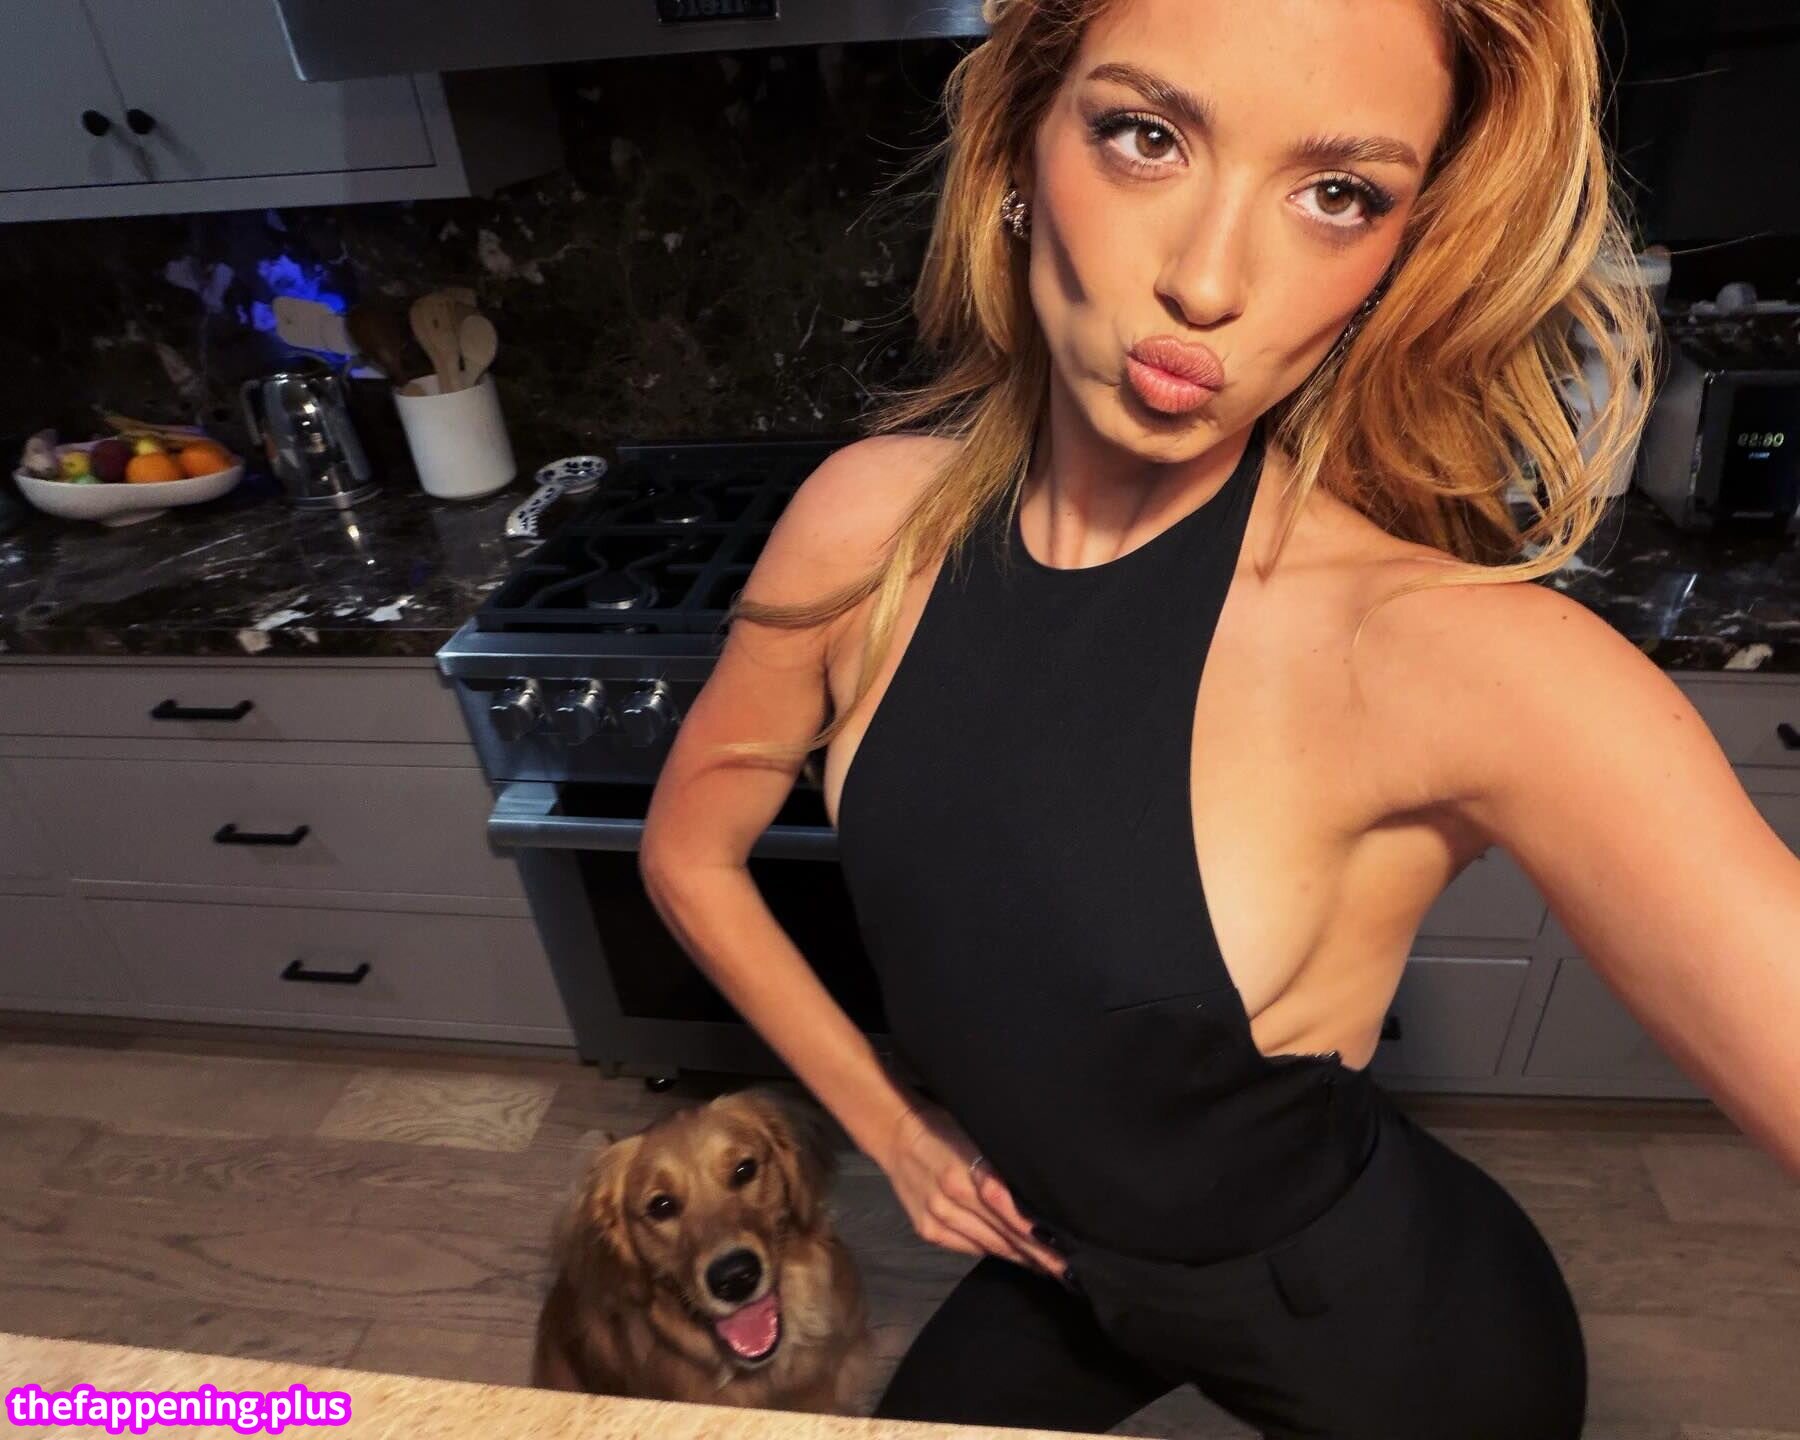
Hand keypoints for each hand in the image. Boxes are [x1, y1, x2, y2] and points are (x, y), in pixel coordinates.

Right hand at [881, 1098, 1067, 1278]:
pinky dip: (993, 1251)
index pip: (1010, 1212)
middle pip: (1003, 1234)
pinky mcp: (928, 1230)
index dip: (1036, 1233)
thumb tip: (1038, 1194)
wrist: (897, 1135)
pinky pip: (969, 1247)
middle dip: (1036, 1253)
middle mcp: (952, 1198)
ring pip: (988, 1245)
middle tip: (1065, 1268)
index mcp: (967, 1172)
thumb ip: (1002, 1169)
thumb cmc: (946, 1128)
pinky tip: (1014, 1257)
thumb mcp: (978, 1137)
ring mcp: (938, 1218)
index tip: (1063, 1248)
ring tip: (1046, 1267)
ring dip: (1019, 1257)